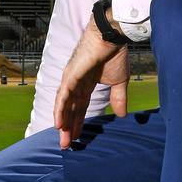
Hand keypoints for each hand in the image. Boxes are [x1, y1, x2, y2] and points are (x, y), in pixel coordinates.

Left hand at [54, 16, 128, 148]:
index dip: (79, 121)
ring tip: (63, 139)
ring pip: (65, 104)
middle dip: (69, 126)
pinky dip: (60, 109)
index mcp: (87, 83)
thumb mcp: (119, 81)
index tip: (78, 137)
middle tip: (67, 145)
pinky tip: (59, 123)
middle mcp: (77, 82)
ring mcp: (72, 78)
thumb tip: (122, 115)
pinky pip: (63, 95)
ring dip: (63, 121)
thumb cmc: (115, 53)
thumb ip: (118, 97)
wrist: (112, 36)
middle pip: (71, 108)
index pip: (81, 106)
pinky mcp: (71, 75)